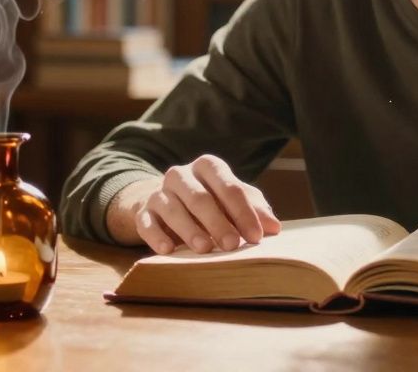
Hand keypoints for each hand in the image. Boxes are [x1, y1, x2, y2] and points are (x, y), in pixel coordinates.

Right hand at [116, 155, 281, 254]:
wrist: (165, 203)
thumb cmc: (210, 201)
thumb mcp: (232, 201)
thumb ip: (253, 209)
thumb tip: (273, 227)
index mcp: (208, 167)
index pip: (229, 187)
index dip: (244, 212)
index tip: (256, 236)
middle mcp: (181, 175)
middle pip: (201, 197)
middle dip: (218, 222)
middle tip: (233, 244)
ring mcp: (159, 192)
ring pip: (173, 208)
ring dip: (189, 229)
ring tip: (205, 249)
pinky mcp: (143, 212)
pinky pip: (147, 223)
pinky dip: (157, 236)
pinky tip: (168, 250)